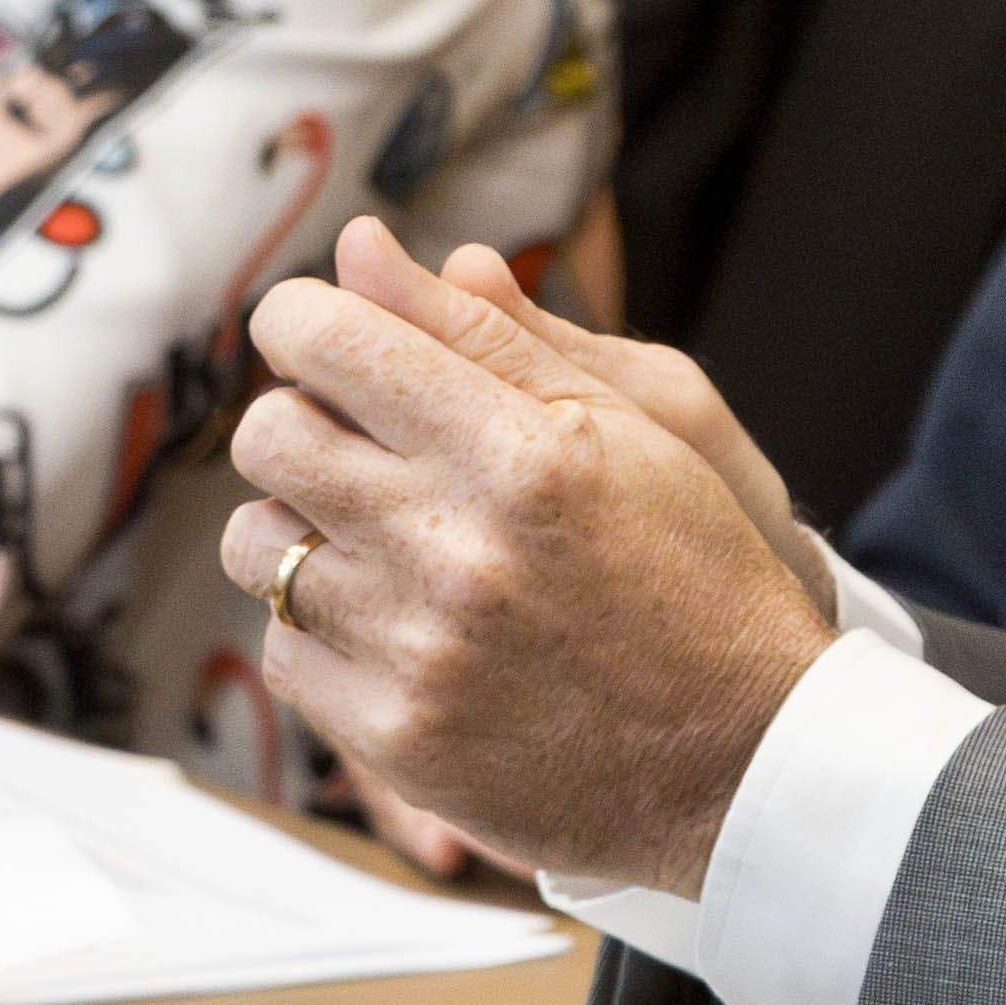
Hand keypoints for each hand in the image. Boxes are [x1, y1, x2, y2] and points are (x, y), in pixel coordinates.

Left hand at [224, 216, 833, 897]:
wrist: (748, 758)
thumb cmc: (695, 569)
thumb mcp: (629, 424)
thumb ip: (486, 333)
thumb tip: (361, 246)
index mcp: (518, 451)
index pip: (330, 342)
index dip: (304, 321)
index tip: (321, 337)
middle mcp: (454, 547)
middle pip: (269, 438)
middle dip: (297, 421)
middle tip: (352, 443)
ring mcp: (416, 651)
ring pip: (257, 547)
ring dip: (299, 528)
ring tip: (376, 541)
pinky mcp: (396, 738)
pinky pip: (284, 651)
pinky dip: (321, 630)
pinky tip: (393, 626)